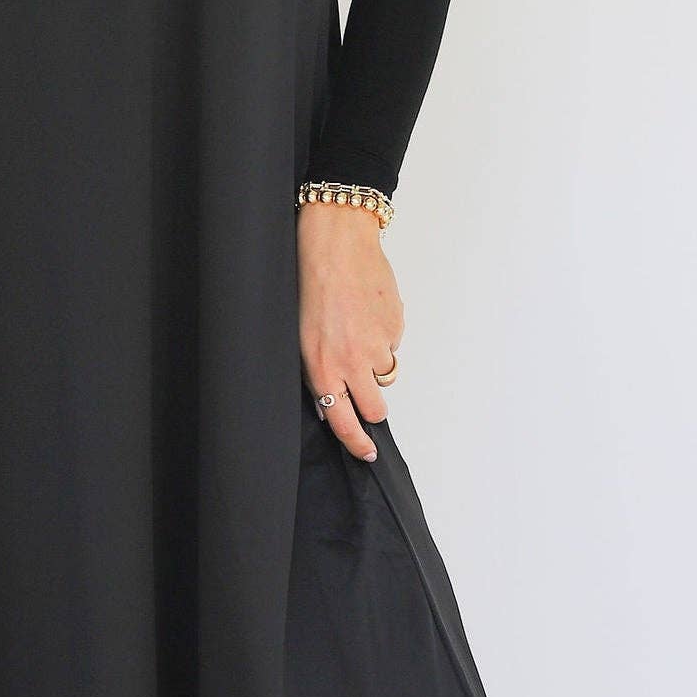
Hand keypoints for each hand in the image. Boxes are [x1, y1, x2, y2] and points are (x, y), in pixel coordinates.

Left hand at [297, 202, 402, 461]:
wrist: (335, 244)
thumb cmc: (309, 284)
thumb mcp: (300, 336)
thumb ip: (317, 370)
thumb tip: (329, 399)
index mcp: (322, 366)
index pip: (342, 421)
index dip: (357, 443)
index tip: (367, 452)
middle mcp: (353, 361)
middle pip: (376, 407)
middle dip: (373, 405)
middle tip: (365, 390)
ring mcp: (378, 344)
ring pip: (386, 372)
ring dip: (375, 361)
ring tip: (356, 330)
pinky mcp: (395, 325)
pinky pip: (393, 342)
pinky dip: (384, 334)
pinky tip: (367, 311)